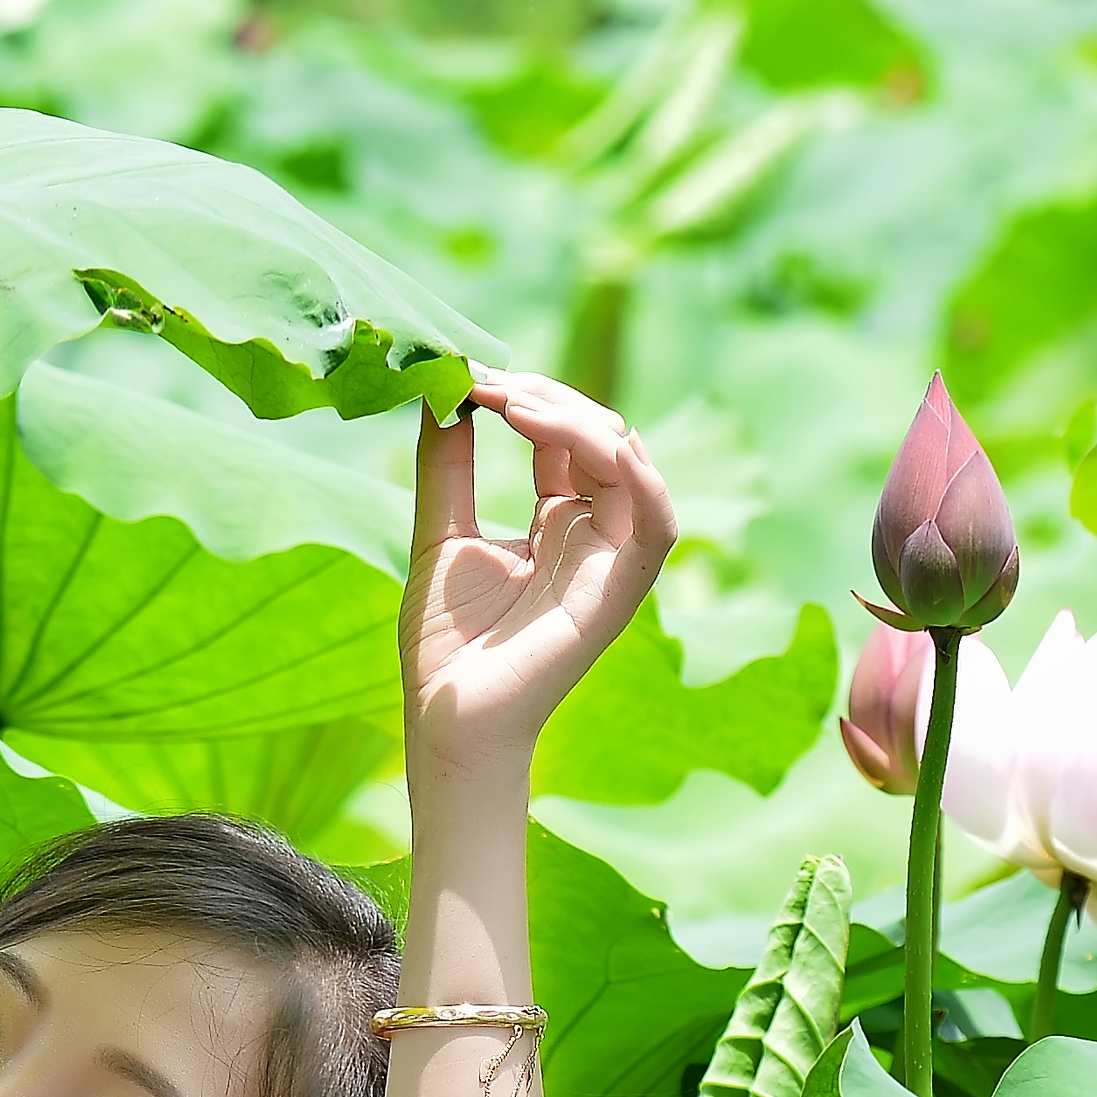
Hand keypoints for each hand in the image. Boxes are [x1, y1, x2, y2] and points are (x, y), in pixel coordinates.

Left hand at [400, 369, 673, 771]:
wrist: (447, 718)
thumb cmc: (446, 644)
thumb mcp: (440, 533)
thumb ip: (446, 465)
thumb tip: (442, 393)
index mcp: (558, 520)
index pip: (563, 437)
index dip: (525, 399)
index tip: (469, 377)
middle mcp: (595, 533)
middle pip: (600, 436)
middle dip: (549, 398)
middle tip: (488, 381)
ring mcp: (614, 558)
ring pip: (628, 461)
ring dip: (577, 420)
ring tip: (513, 402)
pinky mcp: (625, 587)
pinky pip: (656, 517)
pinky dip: (630, 470)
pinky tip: (578, 439)